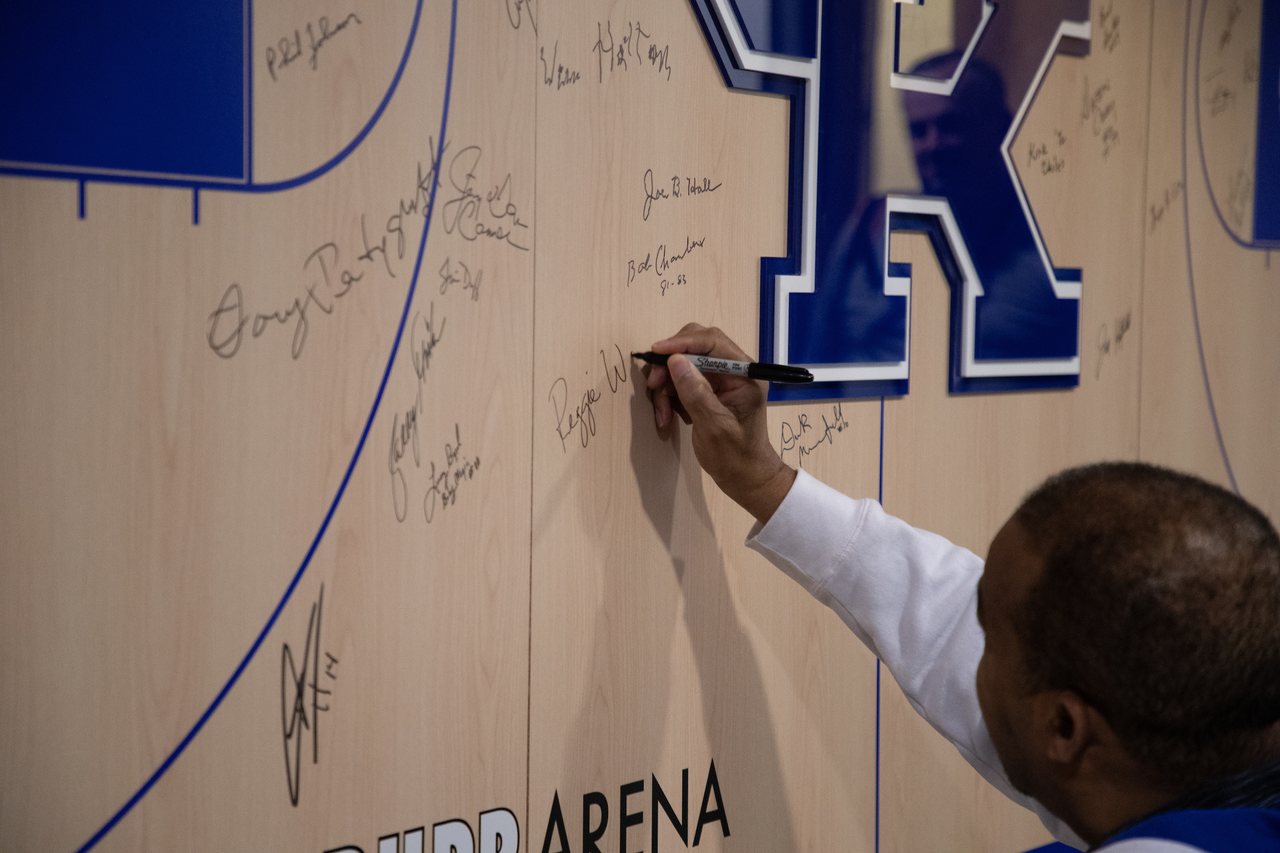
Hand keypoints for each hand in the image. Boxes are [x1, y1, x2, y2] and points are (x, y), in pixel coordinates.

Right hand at [643, 323, 795, 523]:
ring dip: (666, 387)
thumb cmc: (735, 456)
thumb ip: (695, 392)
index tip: (657, 351)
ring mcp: (720, 380)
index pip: (712, 342)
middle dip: (669, 365)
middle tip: (654, 385)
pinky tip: (669, 417)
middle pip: (695, 348)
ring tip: (662, 416)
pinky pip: (681, 382)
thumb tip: (675, 361)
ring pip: (683, 366)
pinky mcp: (708, 390)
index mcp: (745, 374)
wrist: (744, 477)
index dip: (682, 343)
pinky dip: (669, 397)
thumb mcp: (714, 426)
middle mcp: (734, 371)